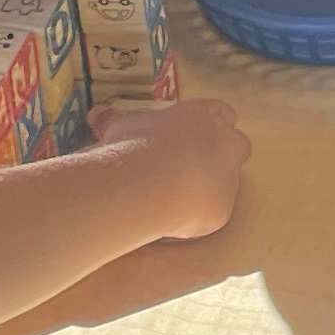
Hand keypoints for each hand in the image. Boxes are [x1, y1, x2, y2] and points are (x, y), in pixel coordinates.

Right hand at [89, 96, 249, 242]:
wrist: (150, 183)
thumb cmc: (135, 143)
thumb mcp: (120, 126)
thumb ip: (114, 120)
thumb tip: (98, 113)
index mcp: (205, 115)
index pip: (220, 113)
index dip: (204, 125)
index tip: (185, 136)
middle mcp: (226, 143)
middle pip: (236, 144)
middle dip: (219, 154)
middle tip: (187, 167)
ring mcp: (230, 177)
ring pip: (229, 181)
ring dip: (209, 187)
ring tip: (175, 197)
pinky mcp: (224, 209)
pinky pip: (213, 212)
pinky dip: (196, 216)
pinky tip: (171, 221)